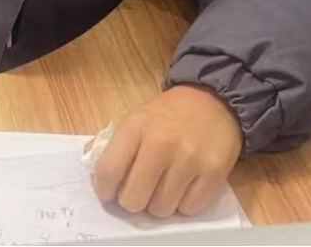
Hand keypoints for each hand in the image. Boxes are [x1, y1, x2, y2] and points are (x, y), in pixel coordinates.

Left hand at [92, 84, 242, 217]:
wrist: (212, 100)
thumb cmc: (166, 115)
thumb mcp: (133, 119)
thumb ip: (111, 145)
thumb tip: (95, 177)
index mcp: (135, 127)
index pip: (108, 171)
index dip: (104, 190)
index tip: (109, 191)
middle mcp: (162, 143)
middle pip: (133, 199)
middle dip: (132, 200)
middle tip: (139, 190)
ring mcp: (190, 159)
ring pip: (161, 210)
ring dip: (158, 204)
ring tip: (163, 186)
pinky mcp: (215, 172)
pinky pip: (189, 210)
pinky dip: (183, 204)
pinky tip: (183, 186)